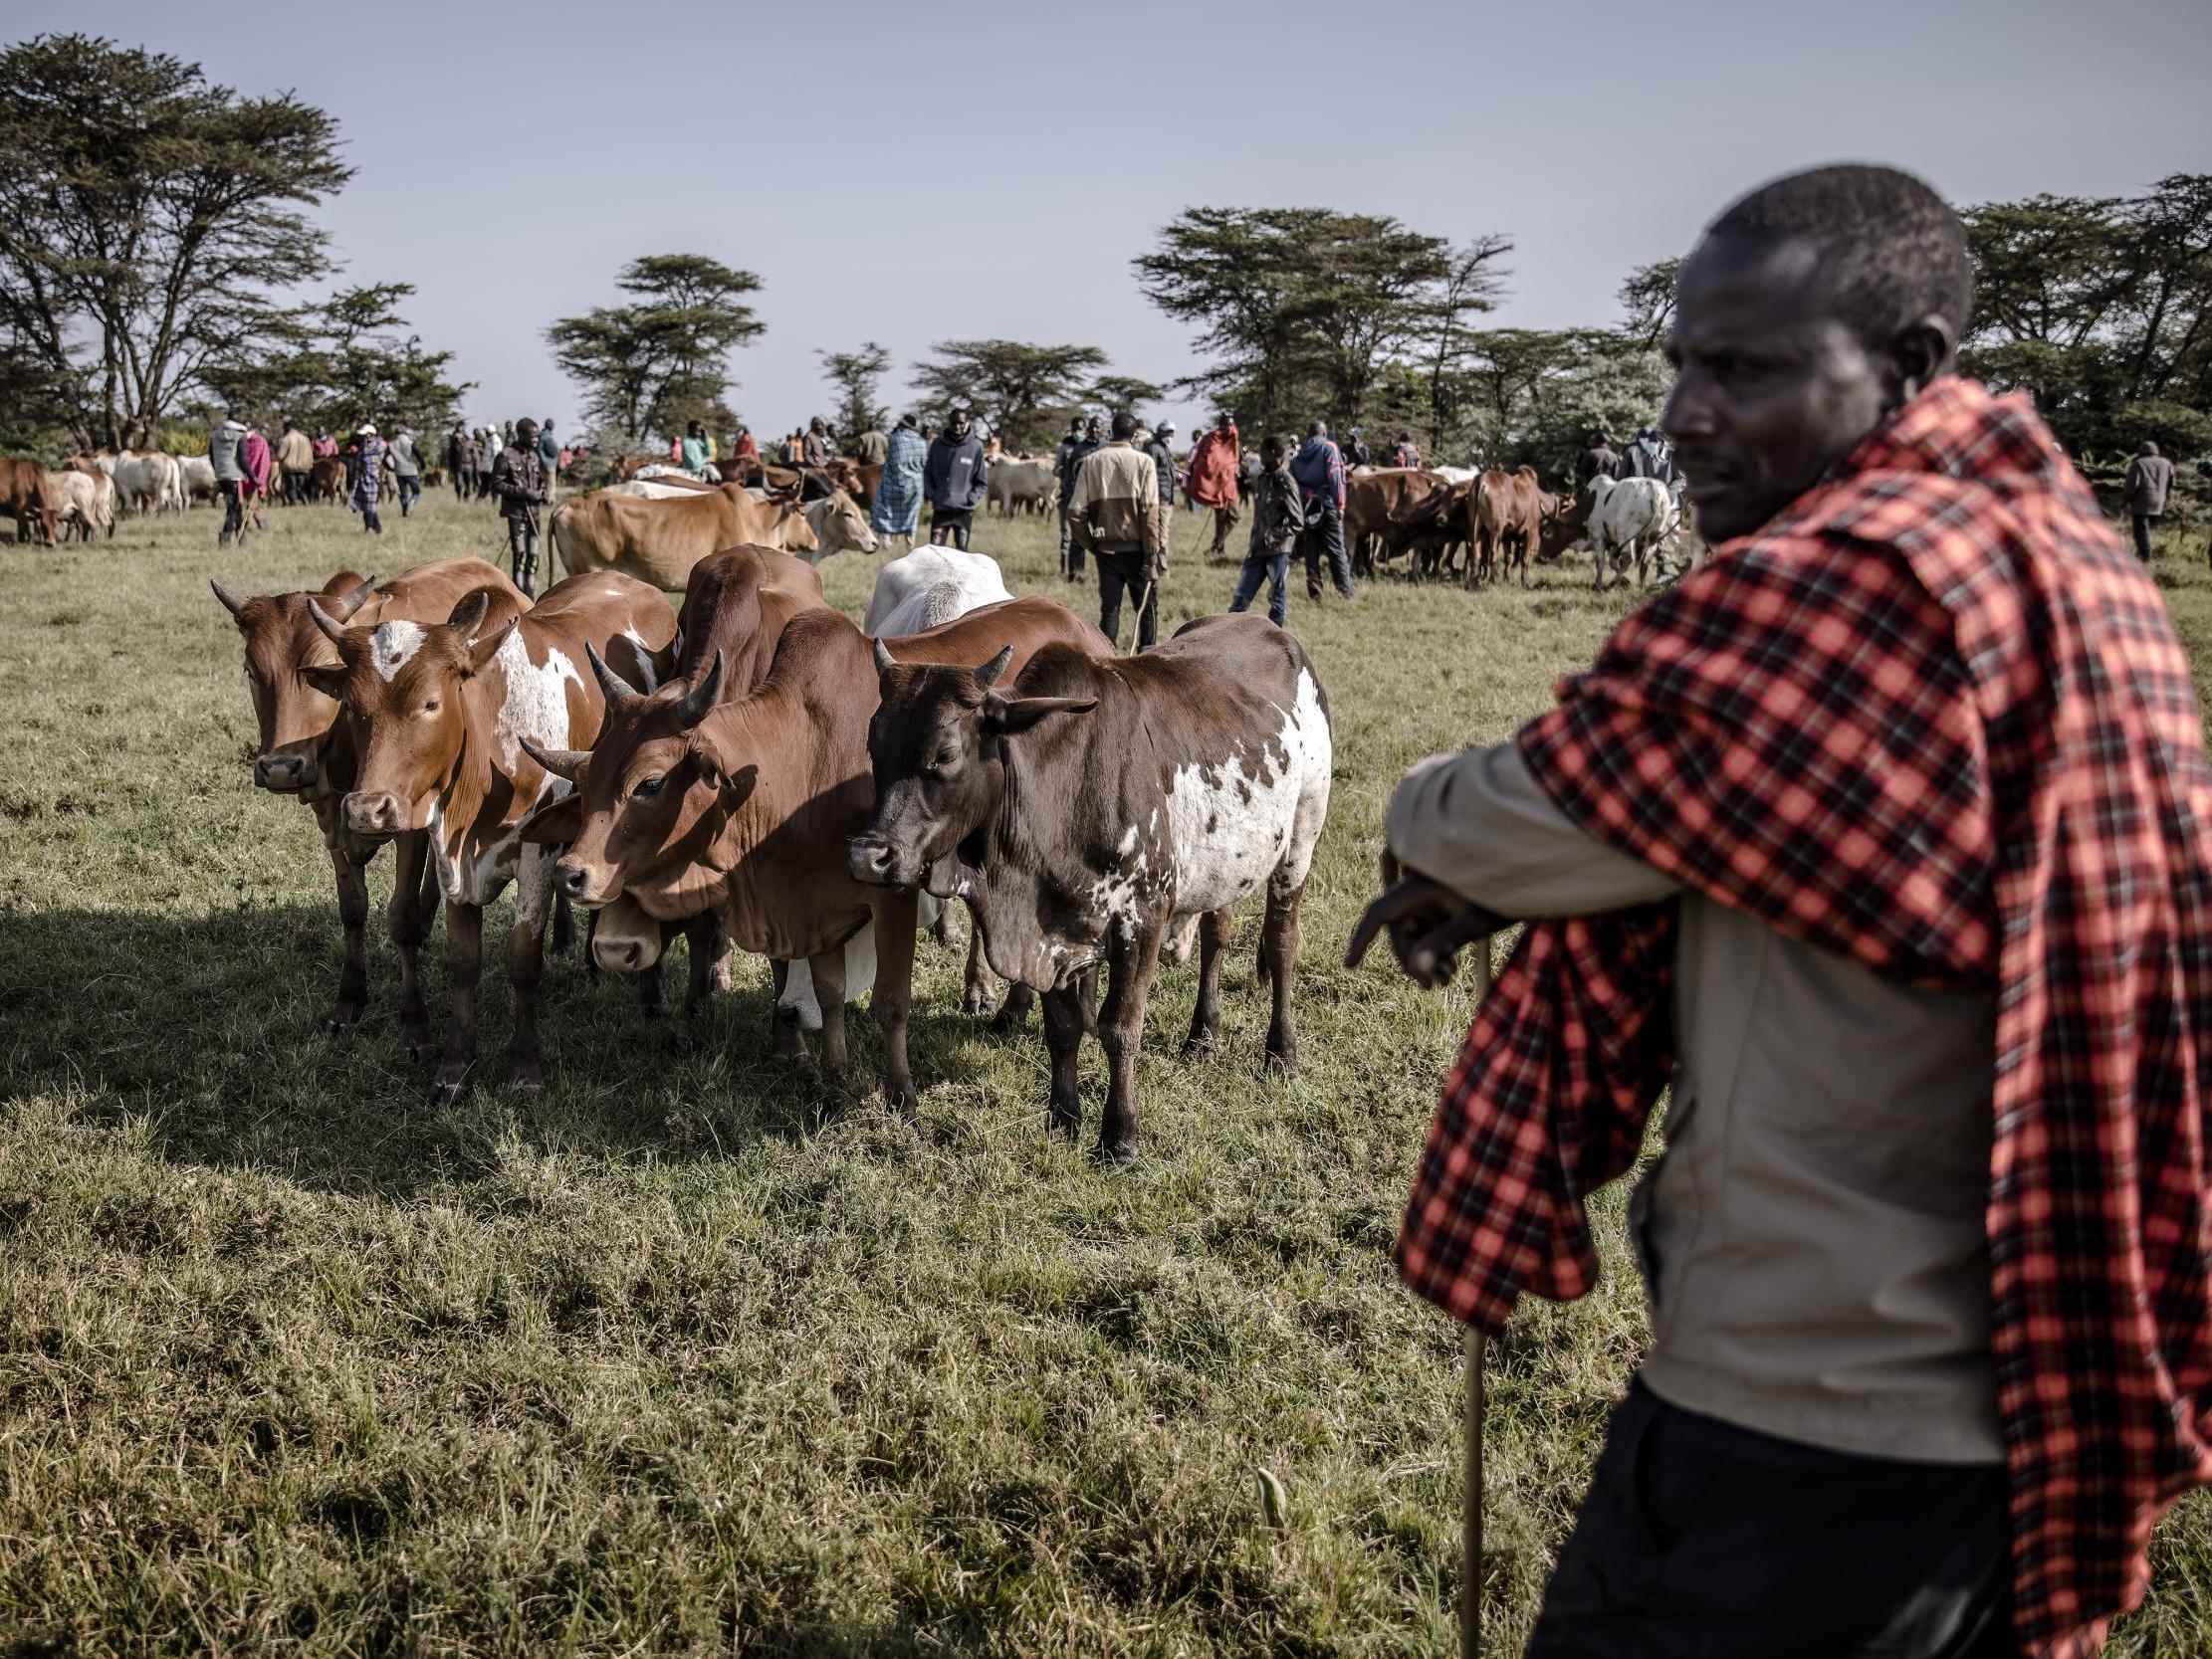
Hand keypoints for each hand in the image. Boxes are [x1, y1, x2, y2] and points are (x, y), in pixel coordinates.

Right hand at [1345, 852, 1509, 989]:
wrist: (1532, 875)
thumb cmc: (1507, 894)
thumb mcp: (1476, 921)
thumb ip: (1443, 943)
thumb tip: (1418, 970)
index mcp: (1420, 885)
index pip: (1379, 914)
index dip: (1361, 939)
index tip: (1349, 966)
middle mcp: (1419, 889)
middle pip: (1399, 931)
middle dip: (1412, 961)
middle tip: (1430, 988)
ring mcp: (1431, 897)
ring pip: (1415, 934)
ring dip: (1427, 959)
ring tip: (1449, 980)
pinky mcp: (1443, 904)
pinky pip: (1429, 930)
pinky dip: (1437, 949)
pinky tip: (1453, 967)